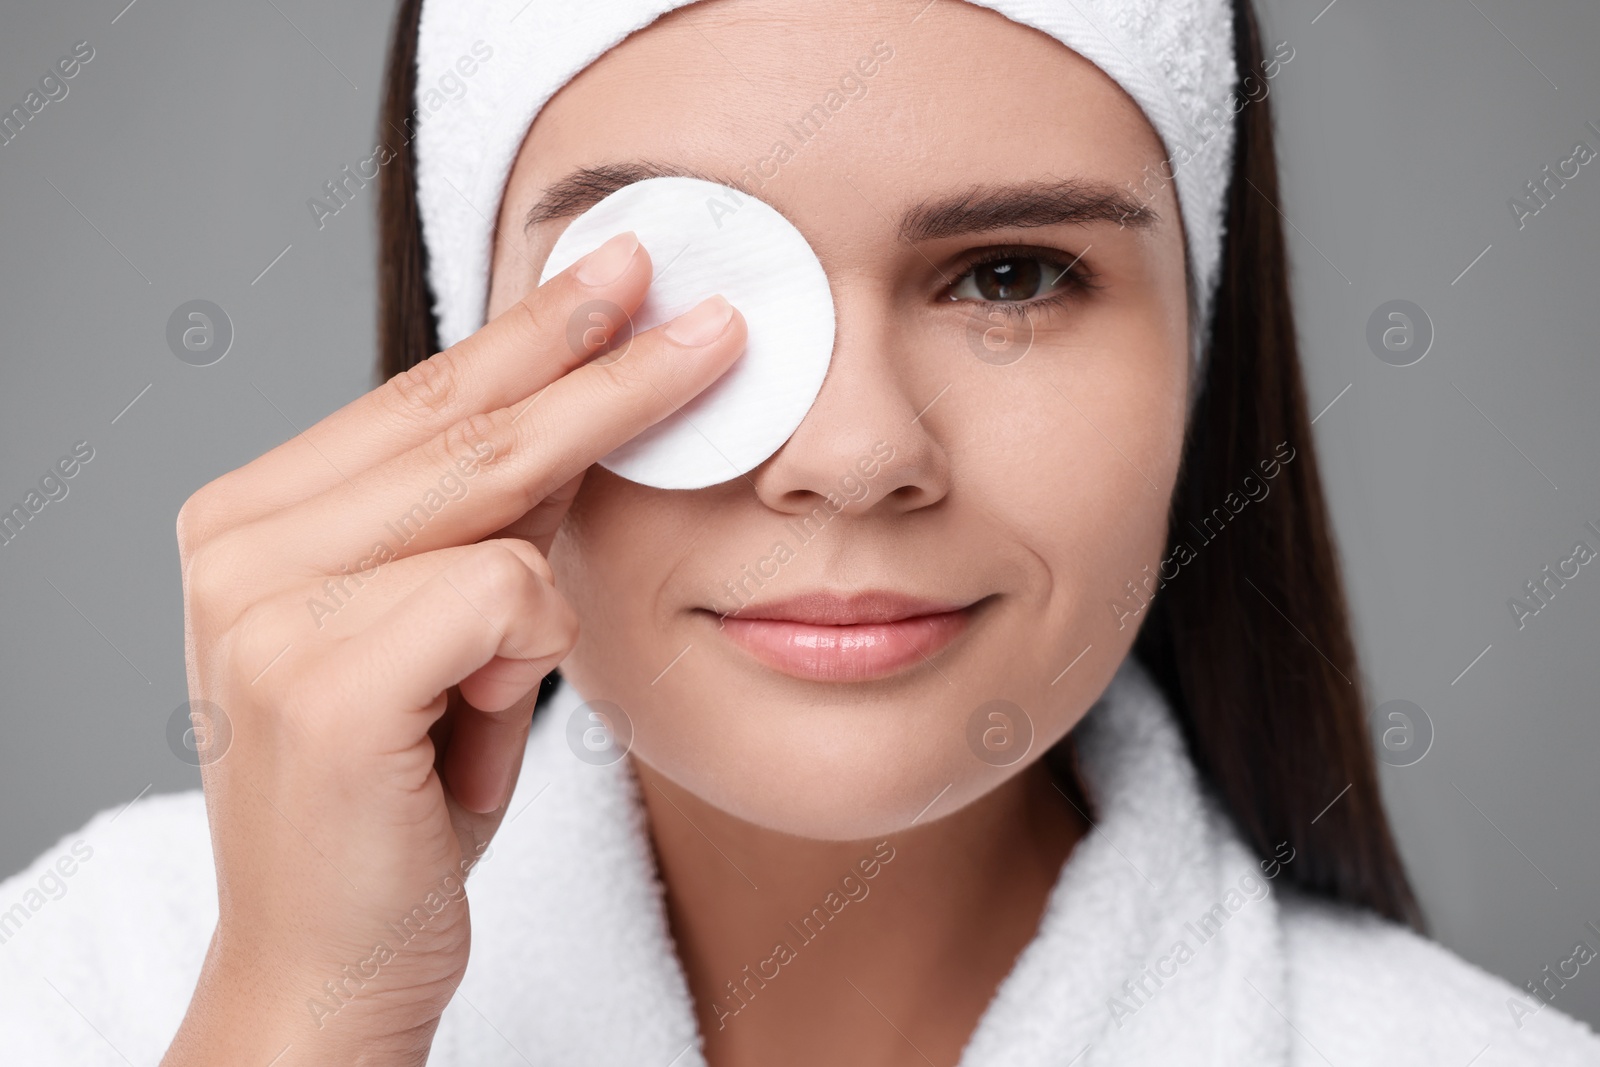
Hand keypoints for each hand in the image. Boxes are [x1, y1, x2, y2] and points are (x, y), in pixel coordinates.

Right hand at [160, 231, 744, 1065]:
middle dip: (598, 356)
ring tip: (496, 683)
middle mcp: (237, 543)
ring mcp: (267, 607)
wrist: (334, 967)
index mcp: (252, 519)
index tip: (619, 274)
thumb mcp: (444, 638)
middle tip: (693, 303)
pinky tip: (481, 723)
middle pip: (466, 420)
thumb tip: (584, 410)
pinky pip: (507, 594)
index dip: (534, 335)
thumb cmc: (397, 800)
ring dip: (550, 568)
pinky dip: (532, 650)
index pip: (424, 398)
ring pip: (494, 496)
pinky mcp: (320, 681)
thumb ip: (482, 525)